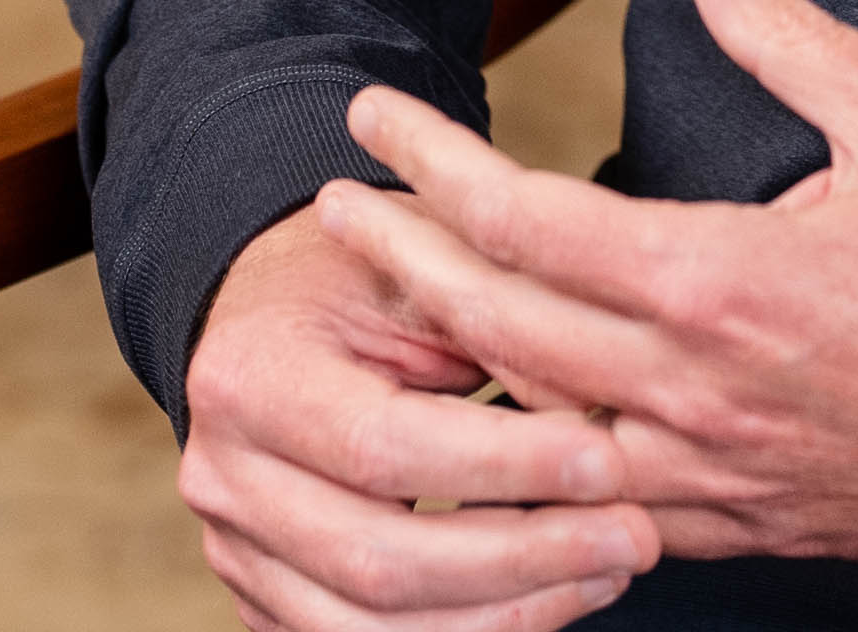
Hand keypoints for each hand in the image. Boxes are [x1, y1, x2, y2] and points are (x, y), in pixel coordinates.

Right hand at [178, 201, 662, 631]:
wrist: (271, 312)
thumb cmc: (363, 278)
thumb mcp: (420, 262)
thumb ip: (491, 325)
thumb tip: (605, 402)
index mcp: (249, 377)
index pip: (384, 446)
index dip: (504, 467)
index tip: (609, 460)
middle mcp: (223, 477)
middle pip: (380, 560)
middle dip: (524, 559)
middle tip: (633, 535)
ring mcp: (238, 552)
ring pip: (375, 629)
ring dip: (510, 615)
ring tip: (608, 569)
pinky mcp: (268, 601)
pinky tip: (552, 595)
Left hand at [317, 0, 857, 567]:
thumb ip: (789, 39)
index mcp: (718, 282)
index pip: (525, 221)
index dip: (431, 165)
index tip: (372, 117)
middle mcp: (688, 391)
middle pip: (495, 324)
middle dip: (401, 255)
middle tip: (334, 205)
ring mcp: (705, 472)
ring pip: (529, 426)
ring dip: (451, 357)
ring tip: (398, 298)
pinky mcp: (734, 525)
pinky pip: (595, 502)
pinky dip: (533, 456)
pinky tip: (505, 414)